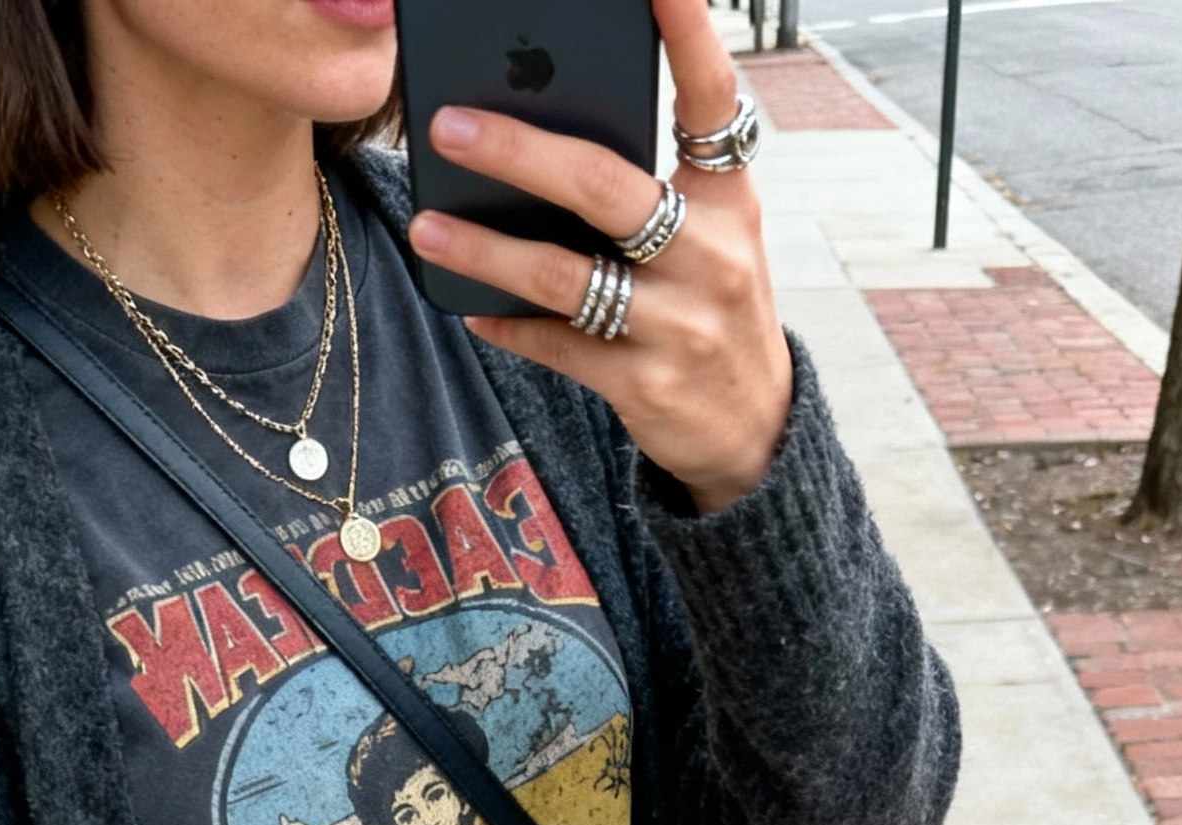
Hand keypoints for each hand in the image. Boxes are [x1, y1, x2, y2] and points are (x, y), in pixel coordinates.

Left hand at [406, 0, 791, 515]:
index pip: (713, 99)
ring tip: (427, 225)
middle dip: (520, 152)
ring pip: (563, 275)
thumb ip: (652, 187)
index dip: (689, 33)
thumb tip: (544, 133)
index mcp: (730, 197)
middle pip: (604, 187)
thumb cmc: (711, 305)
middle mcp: (712, 253)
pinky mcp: (645, 384)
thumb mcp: (712, 236)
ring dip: (484, 249)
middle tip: (449, 125)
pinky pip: (557, 345)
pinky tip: (469, 306)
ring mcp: (679, 323)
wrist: (753, 429)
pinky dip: (507, 324)